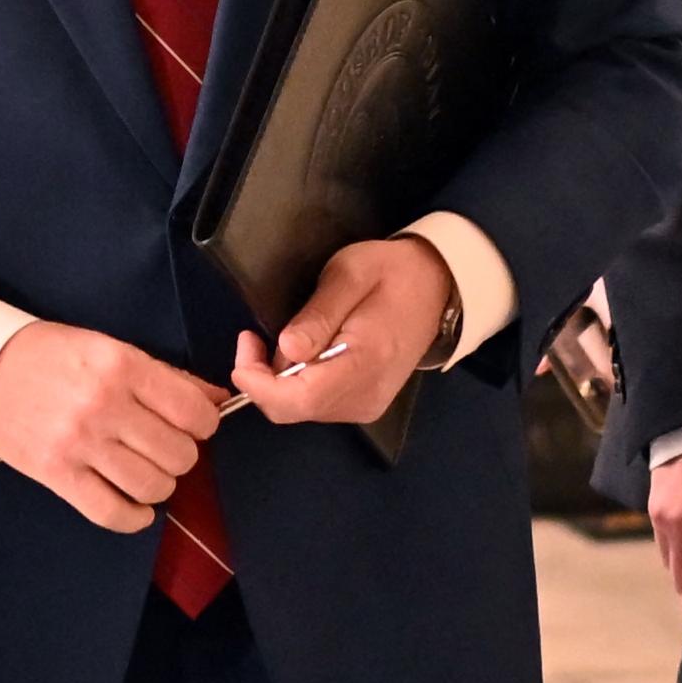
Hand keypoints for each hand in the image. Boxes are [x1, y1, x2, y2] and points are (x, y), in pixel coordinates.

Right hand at [0, 322, 227, 533]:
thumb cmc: (52, 355)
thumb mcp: (109, 348)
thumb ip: (165, 375)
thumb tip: (218, 399)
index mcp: (121, 365)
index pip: (194, 412)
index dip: (202, 424)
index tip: (188, 424)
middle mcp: (103, 405)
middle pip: (179, 455)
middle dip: (179, 455)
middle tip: (158, 446)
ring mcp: (78, 443)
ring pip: (153, 486)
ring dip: (157, 485)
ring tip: (142, 471)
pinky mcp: (56, 474)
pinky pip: (112, 513)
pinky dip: (133, 517)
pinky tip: (134, 506)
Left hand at [226, 236, 455, 425]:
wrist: (436, 287)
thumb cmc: (391, 273)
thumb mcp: (349, 273)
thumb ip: (318, 315)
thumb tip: (286, 350)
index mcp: (366, 362)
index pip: (300, 398)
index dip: (259, 382)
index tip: (245, 345)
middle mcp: (366, 396)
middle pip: (293, 408)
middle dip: (261, 378)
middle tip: (253, 337)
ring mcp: (367, 404)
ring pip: (300, 409)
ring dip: (277, 379)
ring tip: (285, 337)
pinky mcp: (365, 404)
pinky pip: (315, 404)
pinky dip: (295, 383)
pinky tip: (303, 353)